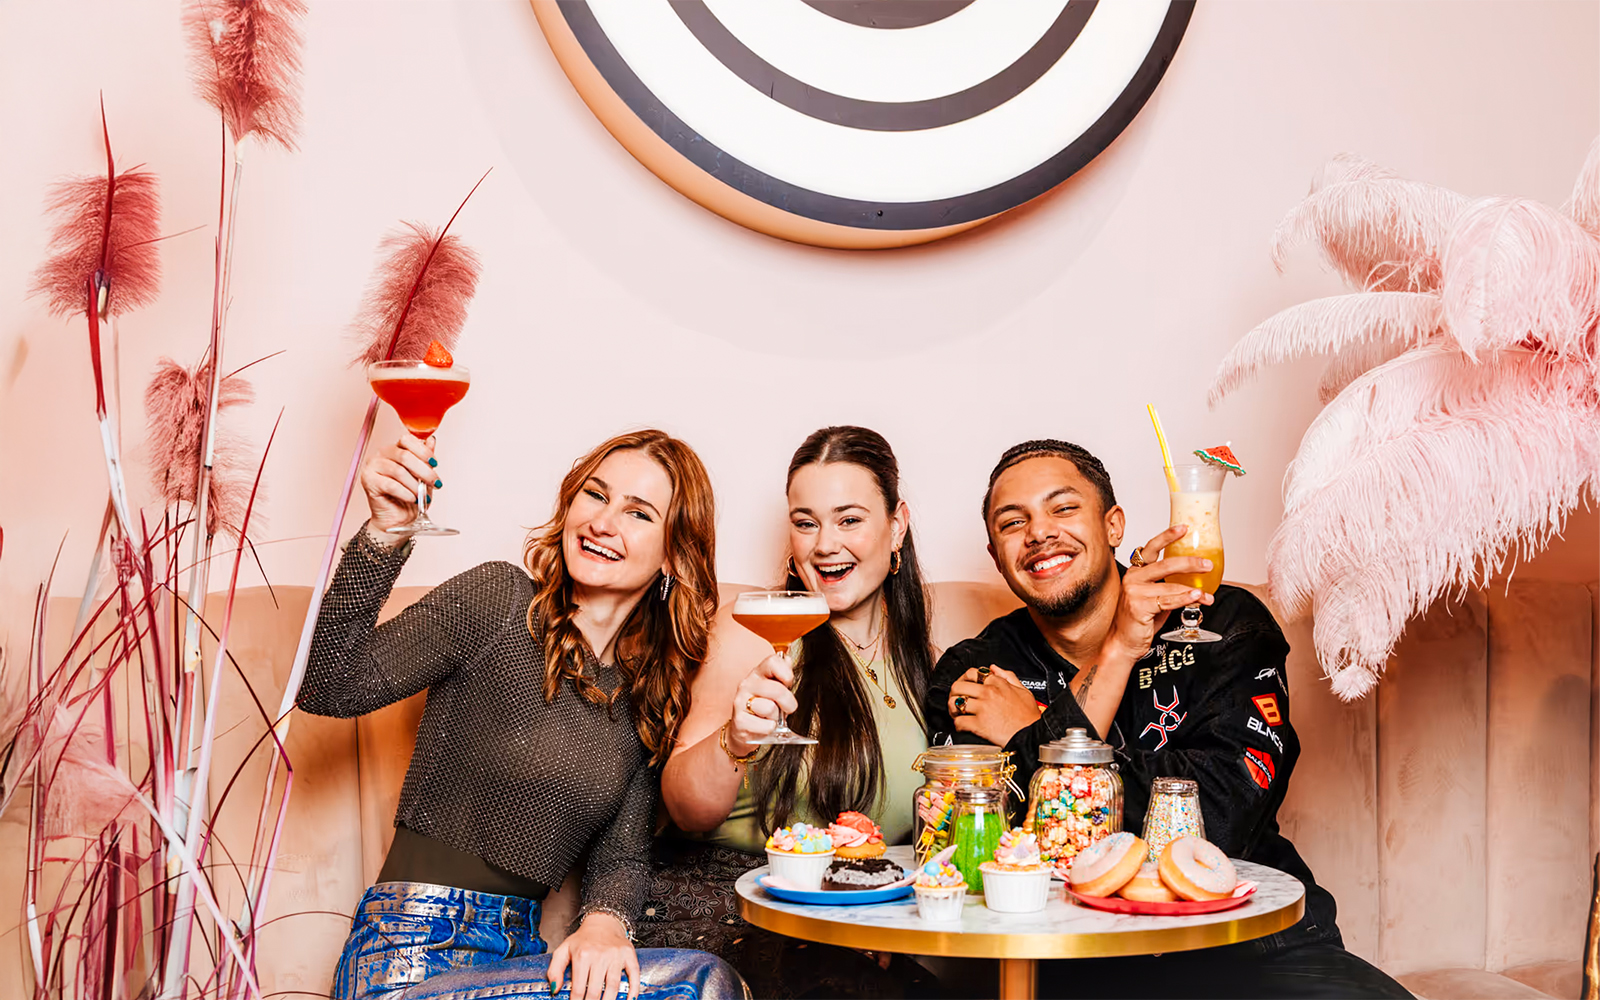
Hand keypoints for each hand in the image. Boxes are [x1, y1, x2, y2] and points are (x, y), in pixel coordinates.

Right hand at [359, 434, 438, 532]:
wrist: (398, 519)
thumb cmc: (410, 497)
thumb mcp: (423, 476)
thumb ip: (425, 458)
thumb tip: (431, 440)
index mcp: (395, 449)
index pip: (407, 439)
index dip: (423, 451)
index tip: (435, 463)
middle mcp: (381, 454)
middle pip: (405, 456)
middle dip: (424, 471)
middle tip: (434, 483)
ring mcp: (372, 466)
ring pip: (398, 471)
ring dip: (415, 485)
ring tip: (421, 495)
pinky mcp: (368, 481)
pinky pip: (390, 484)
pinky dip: (405, 493)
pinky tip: (412, 498)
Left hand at [547, 912, 638, 999]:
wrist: (603, 921)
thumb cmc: (583, 939)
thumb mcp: (563, 950)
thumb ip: (554, 970)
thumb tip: (555, 989)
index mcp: (582, 956)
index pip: (579, 989)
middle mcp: (599, 955)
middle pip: (595, 991)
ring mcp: (616, 956)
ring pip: (613, 986)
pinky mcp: (628, 955)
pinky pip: (634, 975)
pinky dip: (633, 990)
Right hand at [727, 652, 796, 753]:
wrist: (743, 731)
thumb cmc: (762, 708)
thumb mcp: (774, 690)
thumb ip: (782, 675)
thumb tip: (787, 659)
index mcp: (757, 674)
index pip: (773, 662)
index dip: (786, 673)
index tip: (788, 684)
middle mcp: (746, 684)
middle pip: (777, 689)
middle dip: (788, 702)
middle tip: (788, 708)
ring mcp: (740, 702)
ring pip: (771, 709)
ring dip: (776, 717)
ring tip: (769, 717)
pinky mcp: (739, 721)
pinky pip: (767, 726)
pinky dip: (769, 729)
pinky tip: (762, 726)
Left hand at [948, 665, 1040, 746]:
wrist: (1033, 735)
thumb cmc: (1029, 717)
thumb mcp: (1023, 691)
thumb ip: (1008, 676)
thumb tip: (993, 668)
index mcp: (997, 683)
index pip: (972, 673)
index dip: (966, 680)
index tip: (966, 688)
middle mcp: (988, 693)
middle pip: (958, 686)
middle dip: (954, 693)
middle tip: (957, 699)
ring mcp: (982, 708)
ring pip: (955, 703)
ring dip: (953, 709)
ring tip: (957, 713)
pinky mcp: (979, 724)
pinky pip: (959, 721)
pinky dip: (958, 725)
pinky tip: (963, 726)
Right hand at [1110, 524, 1215, 661]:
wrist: (1123, 642)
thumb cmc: (1139, 620)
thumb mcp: (1155, 598)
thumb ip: (1168, 587)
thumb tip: (1193, 583)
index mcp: (1136, 572)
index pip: (1151, 548)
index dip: (1167, 536)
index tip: (1184, 528)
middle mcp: (1133, 578)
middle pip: (1165, 564)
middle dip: (1190, 562)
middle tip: (1206, 564)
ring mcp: (1135, 591)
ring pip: (1170, 585)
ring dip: (1193, 589)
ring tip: (1207, 594)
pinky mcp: (1139, 606)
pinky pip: (1168, 600)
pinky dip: (1185, 598)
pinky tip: (1196, 597)